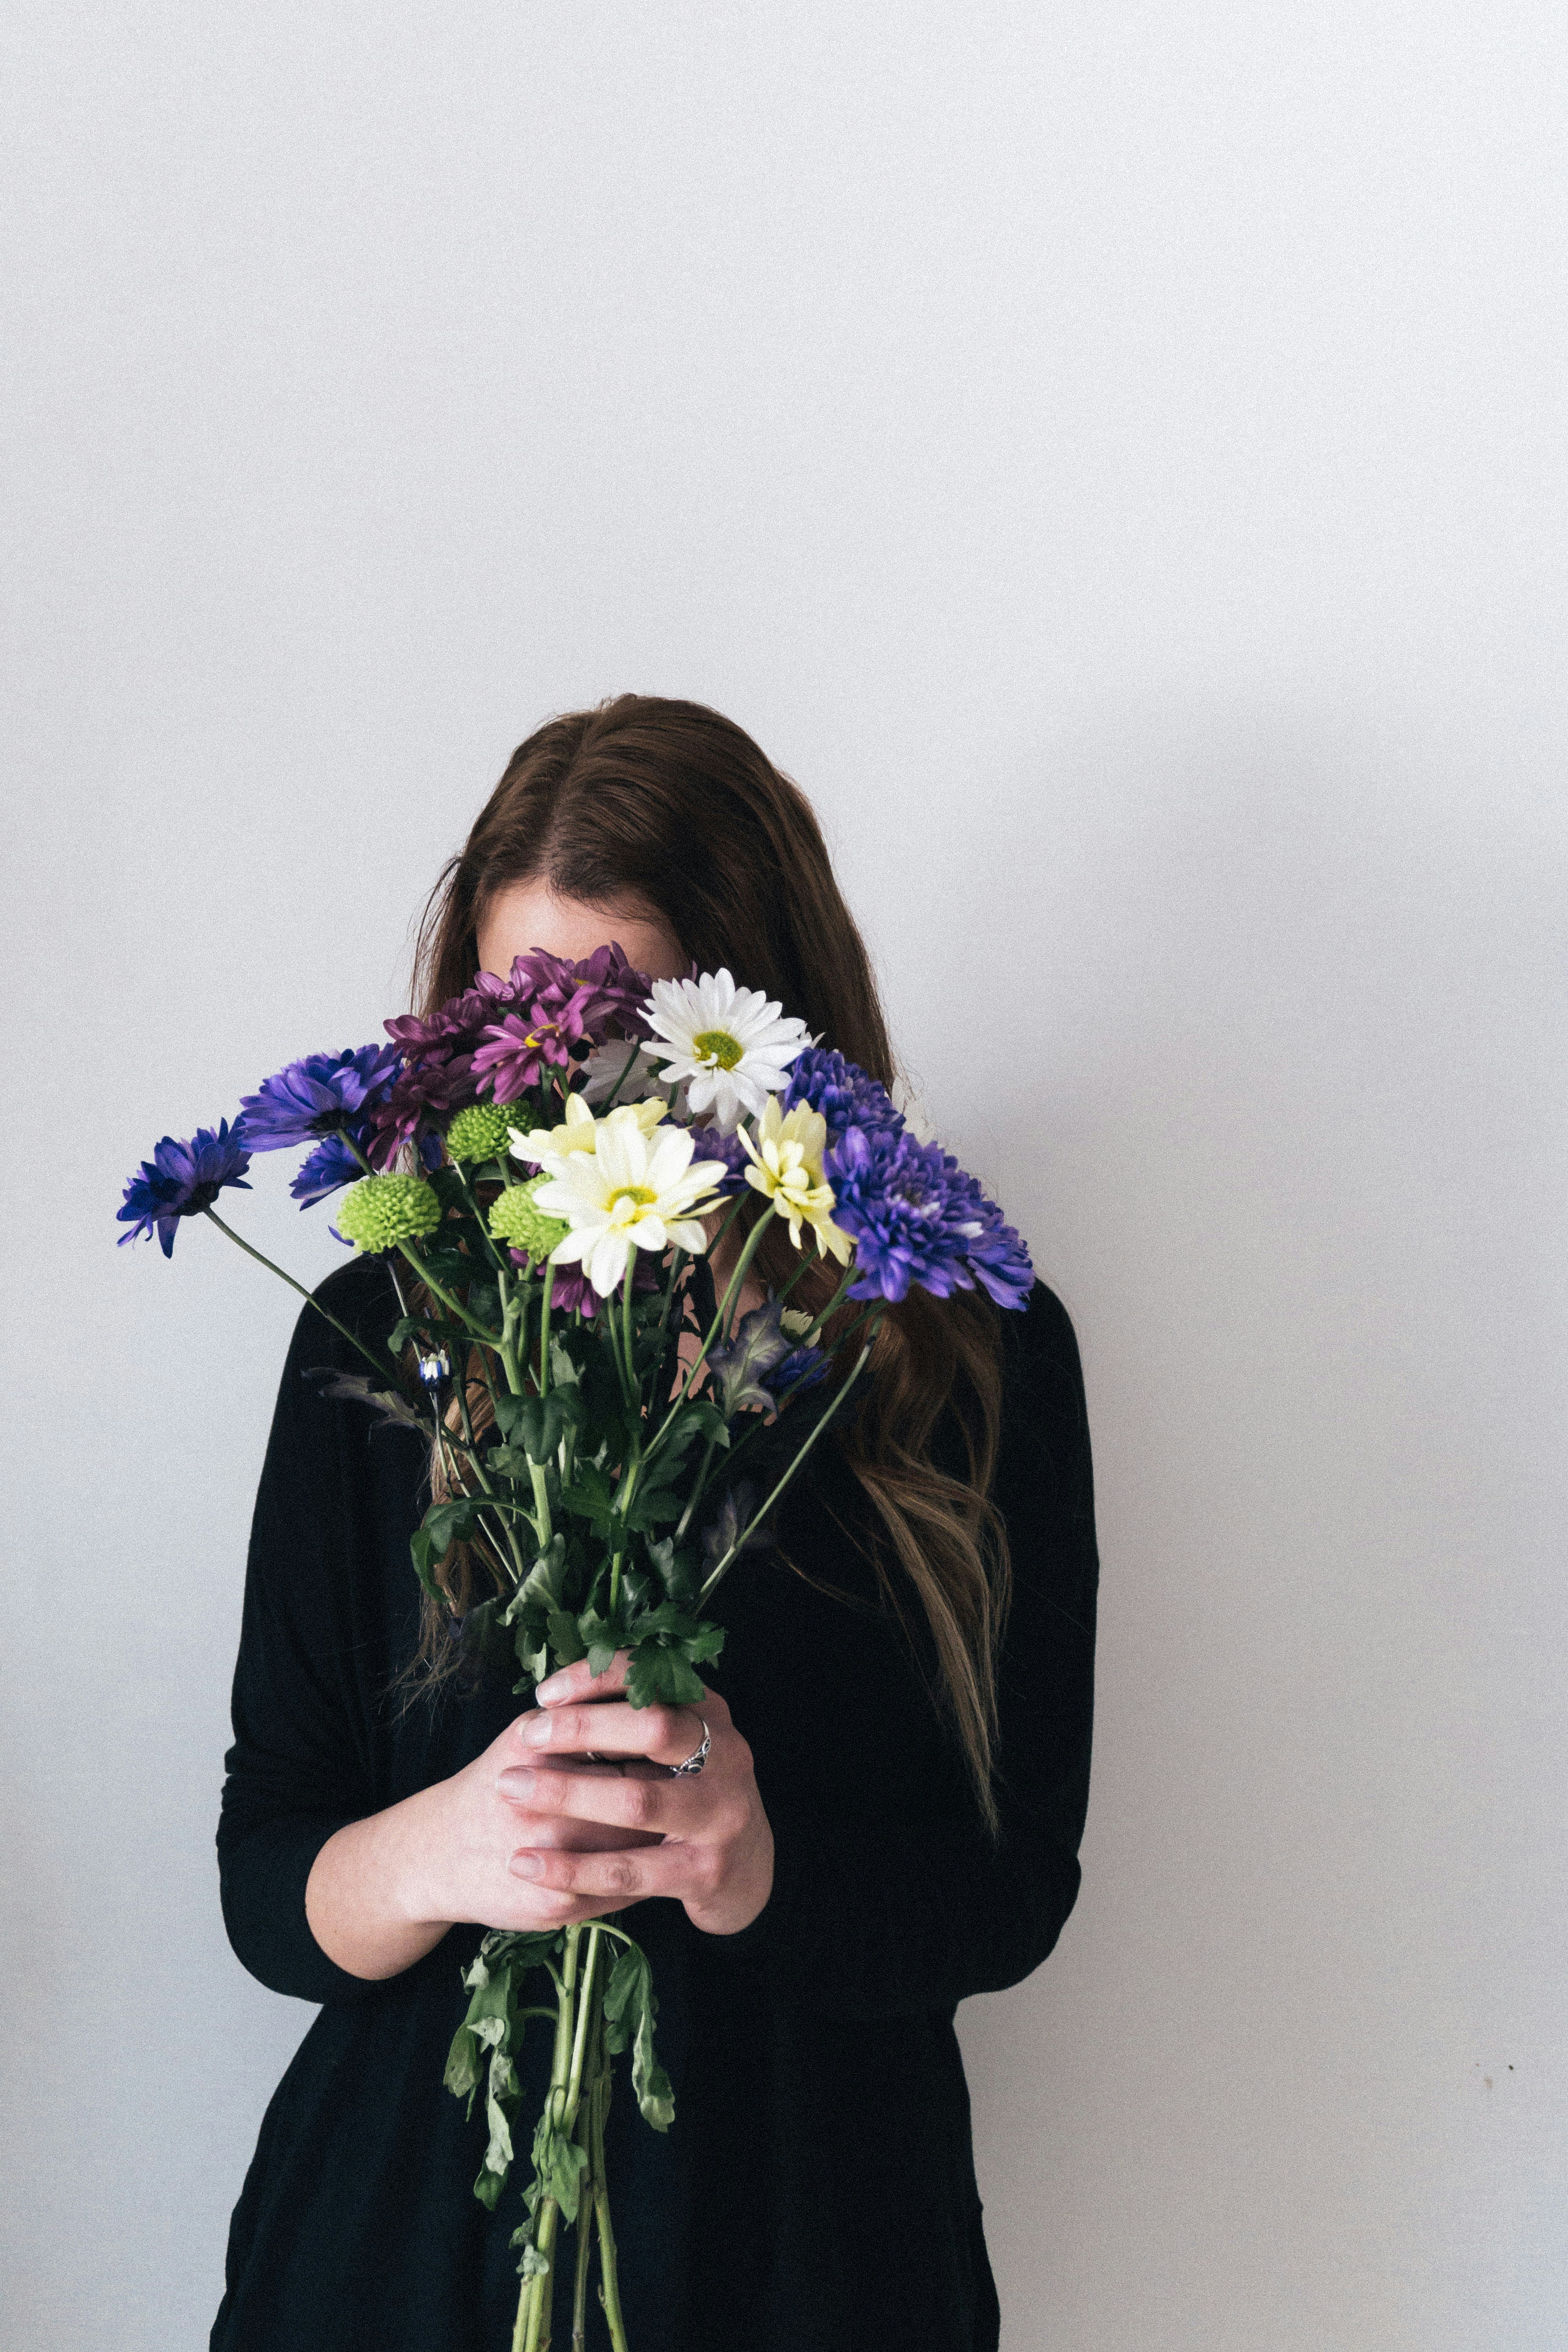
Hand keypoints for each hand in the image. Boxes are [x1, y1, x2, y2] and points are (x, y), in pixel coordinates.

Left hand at [494, 1652, 774, 1936]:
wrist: (746, 1870)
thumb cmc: (688, 1794)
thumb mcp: (674, 1748)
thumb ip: (630, 1722)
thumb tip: (552, 1700)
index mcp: (711, 1715)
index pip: (653, 1677)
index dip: (595, 1679)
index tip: (544, 1694)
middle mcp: (727, 1756)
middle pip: (654, 1728)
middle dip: (582, 1727)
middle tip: (526, 1737)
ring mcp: (721, 1815)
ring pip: (639, 1800)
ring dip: (568, 1793)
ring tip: (511, 1789)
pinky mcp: (706, 1871)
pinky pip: (629, 1870)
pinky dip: (572, 1867)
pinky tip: (527, 1864)